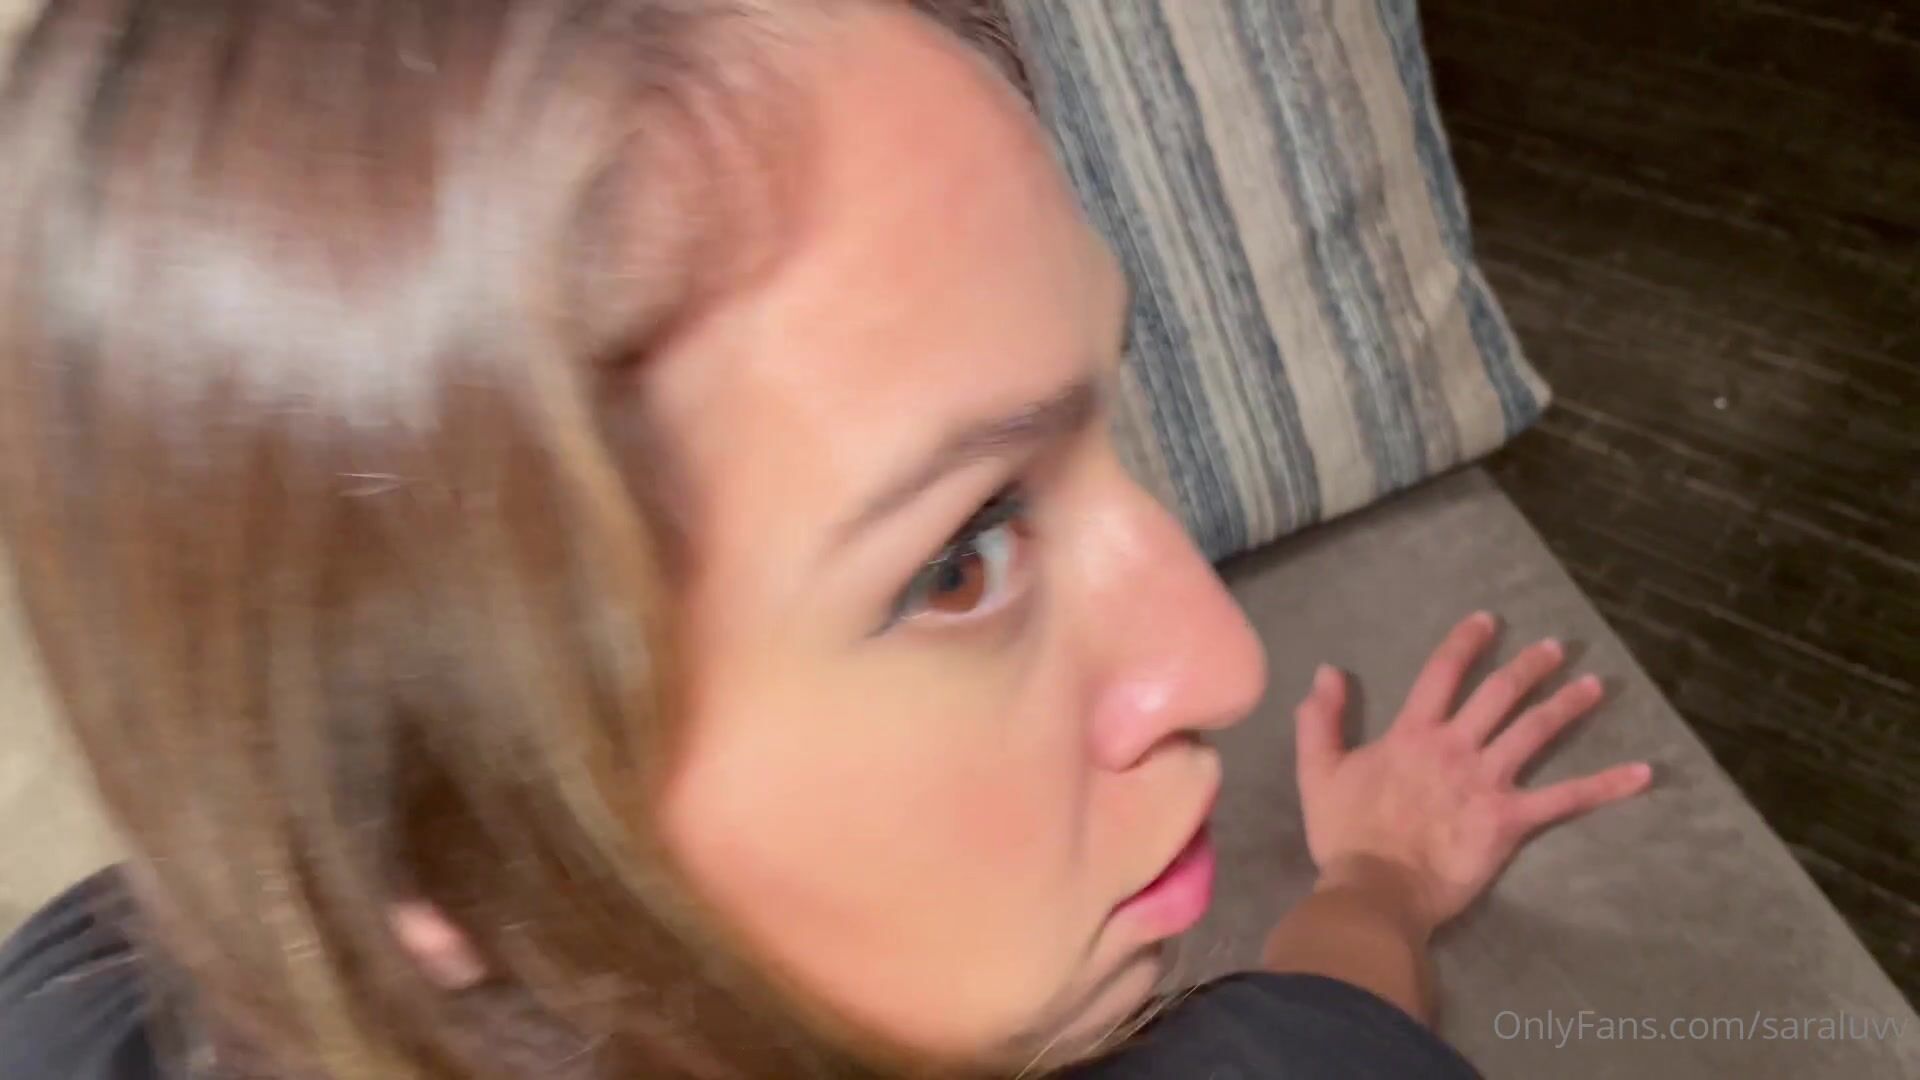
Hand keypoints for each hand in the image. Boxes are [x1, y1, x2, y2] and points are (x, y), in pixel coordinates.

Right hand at [1293, 612, 1651, 936]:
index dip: (1465, 643)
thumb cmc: (1346, 834)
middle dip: (1529, 667)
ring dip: (1567, 705)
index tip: (1488, 620)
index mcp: (1413, 733)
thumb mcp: (1318, 770)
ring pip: (1535, 731)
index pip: (1442, 673)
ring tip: (1595, 685)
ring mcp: (1487, 781)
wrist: (1374, 888)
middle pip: (1499, 694)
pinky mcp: (1510, 819)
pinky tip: (1641, 773)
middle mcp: (1456, 746)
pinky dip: (1606, 785)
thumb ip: (1322, 719)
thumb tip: (1327, 671)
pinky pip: (1566, 799)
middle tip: (1555, 647)